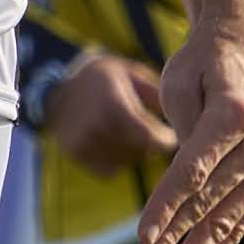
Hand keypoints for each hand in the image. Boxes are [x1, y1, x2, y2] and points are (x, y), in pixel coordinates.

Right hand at [41, 54, 175, 169]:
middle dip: (152, 145)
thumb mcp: (131, 73)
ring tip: (131, 134)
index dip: (166, 140)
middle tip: (155, 134)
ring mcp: (85, 143)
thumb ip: (157, 95)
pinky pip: (110, 170)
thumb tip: (186, 118)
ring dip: (136, 153)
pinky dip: (118, 161)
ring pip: (127, 161)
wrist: (57, 90)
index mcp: (114, 104)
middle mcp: (97, 126)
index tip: (173, 137)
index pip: (151, 137)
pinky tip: (115, 143)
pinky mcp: (78, 155)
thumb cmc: (104, 78)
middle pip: (142, 151)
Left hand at [131, 0, 243, 243]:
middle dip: (174, 241)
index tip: (142, 237)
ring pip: (225, 218)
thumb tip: (183, 186)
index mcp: (234, 113)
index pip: (192, 171)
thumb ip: (182, 132)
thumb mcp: (180, 82)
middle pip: (208, 202)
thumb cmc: (204, 62)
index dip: (165, 206)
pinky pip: (242, 218)